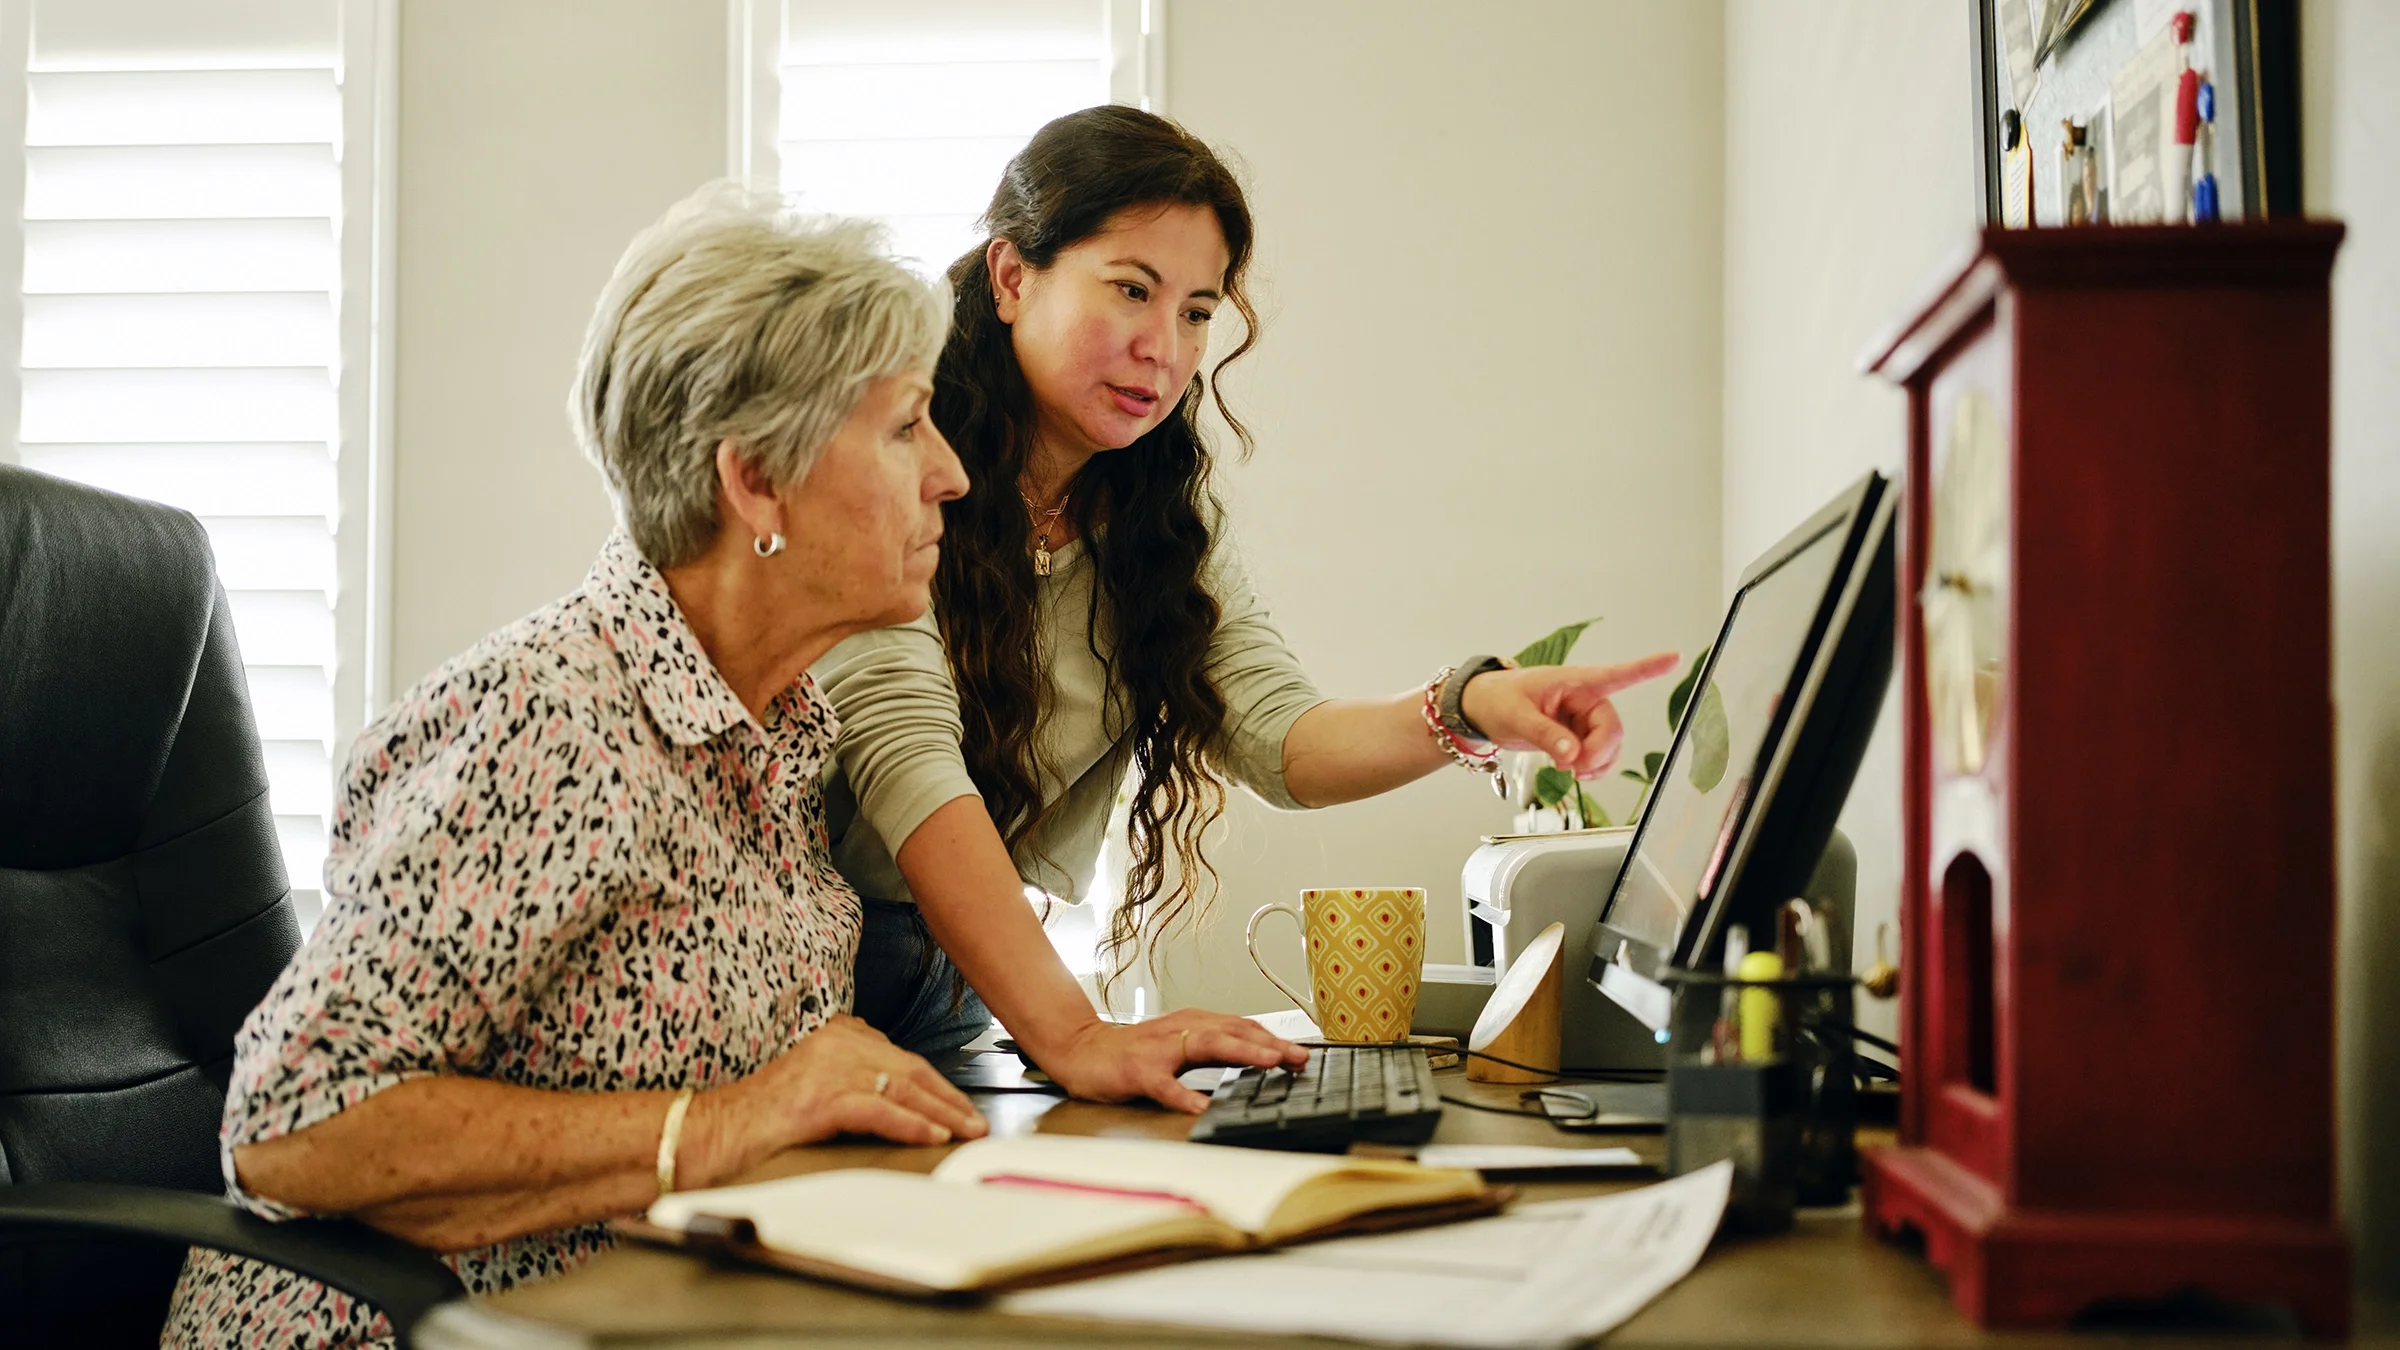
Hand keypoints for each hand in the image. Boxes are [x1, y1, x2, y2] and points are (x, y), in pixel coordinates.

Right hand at [698, 1015, 987, 1175]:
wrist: (712, 1130)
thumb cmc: (759, 1116)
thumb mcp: (812, 1082)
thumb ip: (850, 1078)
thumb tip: (897, 1099)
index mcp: (835, 1034)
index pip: (899, 1057)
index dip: (934, 1083)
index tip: (958, 1103)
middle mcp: (835, 1044)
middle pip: (908, 1070)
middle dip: (947, 1098)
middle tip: (973, 1120)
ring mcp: (828, 1069)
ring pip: (900, 1089)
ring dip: (940, 1113)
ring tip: (965, 1131)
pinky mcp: (820, 1099)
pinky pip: (877, 1110)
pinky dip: (909, 1124)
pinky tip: (931, 1136)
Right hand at [1036, 1009, 1309, 1113]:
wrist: (1082, 1052)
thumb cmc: (1133, 1053)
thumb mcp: (1181, 1046)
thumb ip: (1215, 1050)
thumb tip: (1261, 1059)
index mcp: (1194, 1024)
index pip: (1243, 1027)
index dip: (1275, 1039)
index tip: (1303, 1054)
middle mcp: (1181, 1030)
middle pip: (1234, 1031)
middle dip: (1271, 1043)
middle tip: (1300, 1057)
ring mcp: (1160, 1049)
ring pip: (1208, 1046)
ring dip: (1242, 1053)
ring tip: (1269, 1063)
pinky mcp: (1138, 1071)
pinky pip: (1165, 1084)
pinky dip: (1184, 1095)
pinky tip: (1200, 1107)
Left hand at [1459, 652, 1680, 778]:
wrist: (1482, 709)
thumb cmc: (1497, 698)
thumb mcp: (1516, 715)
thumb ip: (1543, 734)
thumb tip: (1571, 755)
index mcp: (1574, 682)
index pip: (1617, 674)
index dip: (1647, 668)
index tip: (1674, 658)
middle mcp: (1585, 699)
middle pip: (1612, 729)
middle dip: (1598, 752)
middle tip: (1572, 767)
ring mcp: (1583, 719)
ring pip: (1608, 746)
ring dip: (1596, 764)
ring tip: (1568, 770)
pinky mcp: (1577, 736)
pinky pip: (1598, 756)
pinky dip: (1590, 769)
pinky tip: (1572, 771)